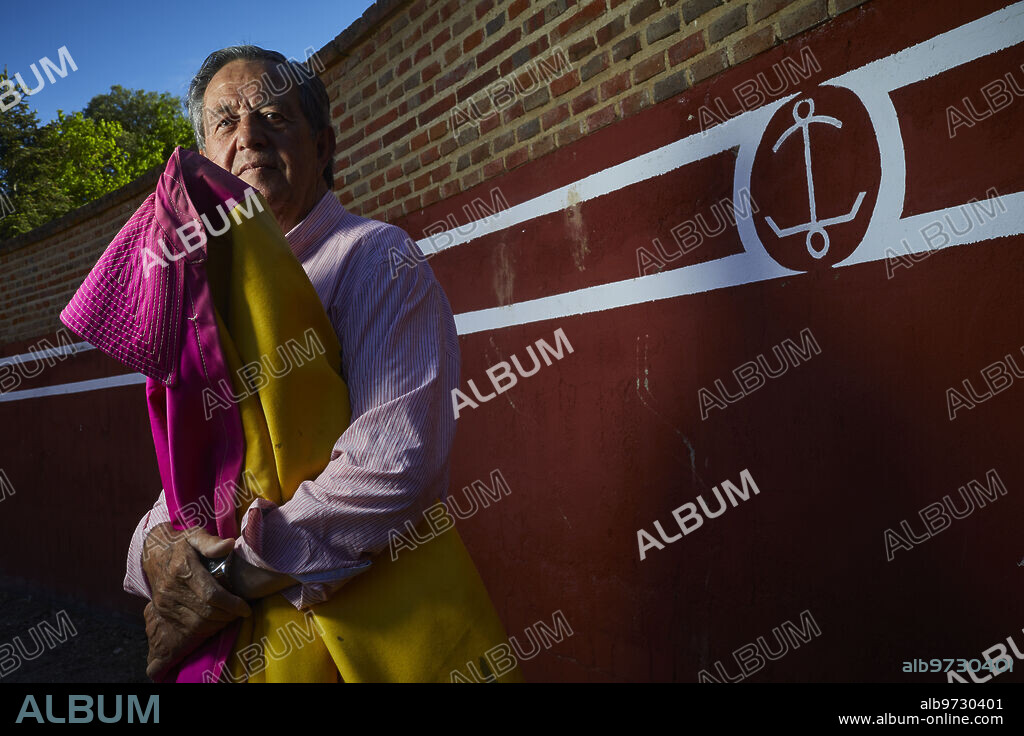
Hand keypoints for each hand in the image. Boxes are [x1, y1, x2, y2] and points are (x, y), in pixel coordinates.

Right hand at [141, 522, 251, 679]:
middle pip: (206, 612)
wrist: (152, 553)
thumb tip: (230, 544)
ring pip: (197, 624)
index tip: (246, 608)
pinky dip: (206, 629)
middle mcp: (171, 589)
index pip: (211, 595)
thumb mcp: (195, 535)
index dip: (231, 604)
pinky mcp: (162, 612)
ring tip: (231, 616)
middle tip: (241, 612)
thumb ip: (211, 542)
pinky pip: (187, 628)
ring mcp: (165, 603)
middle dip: (228, 616)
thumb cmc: (180, 544)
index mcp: (182, 569)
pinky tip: (216, 620)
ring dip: (218, 624)